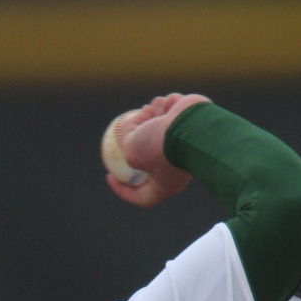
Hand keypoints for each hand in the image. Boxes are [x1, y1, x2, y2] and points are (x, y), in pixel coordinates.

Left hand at [105, 93, 209, 208]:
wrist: (191, 124)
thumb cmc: (160, 145)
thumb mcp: (132, 152)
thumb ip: (129, 147)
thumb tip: (139, 129)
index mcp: (164, 185)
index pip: (140, 195)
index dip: (121, 189)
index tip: (109, 176)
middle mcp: (175, 167)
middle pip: (148, 154)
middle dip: (137, 136)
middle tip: (133, 125)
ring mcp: (184, 145)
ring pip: (158, 126)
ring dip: (150, 114)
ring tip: (152, 110)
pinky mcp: (190, 123)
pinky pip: (171, 112)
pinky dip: (165, 106)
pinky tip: (167, 104)